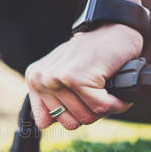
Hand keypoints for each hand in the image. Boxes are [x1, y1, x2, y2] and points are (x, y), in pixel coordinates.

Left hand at [25, 24, 142, 129]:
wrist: (113, 28)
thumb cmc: (92, 56)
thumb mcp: (64, 76)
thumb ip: (53, 99)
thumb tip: (50, 124)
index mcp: (34, 80)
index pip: (44, 122)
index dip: (68, 117)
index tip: (79, 100)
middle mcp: (41, 79)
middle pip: (70, 123)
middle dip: (89, 112)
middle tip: (96, 92)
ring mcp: (58, 78)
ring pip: (87, 117)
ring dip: (104, 107)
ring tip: (106, 88)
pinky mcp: (77, 78)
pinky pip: (101, 107)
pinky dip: (116, 103)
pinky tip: (116, 89)